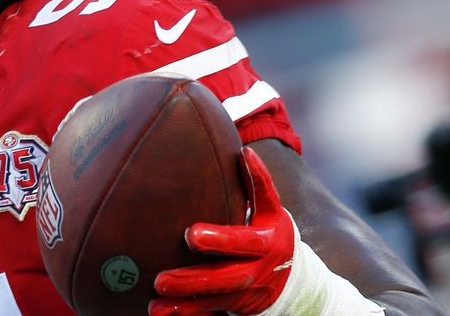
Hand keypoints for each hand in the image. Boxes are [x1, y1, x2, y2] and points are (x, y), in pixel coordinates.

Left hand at [149, 146, 294, 314]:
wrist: (291, 280)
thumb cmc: (269, 232)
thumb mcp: (270, 211)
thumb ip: (257, 184)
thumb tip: (244, 150)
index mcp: (269, 237)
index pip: (250, 231)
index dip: (229, 226)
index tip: (197, 225)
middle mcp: (260, 266)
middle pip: (232, 272)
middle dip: (204, 266)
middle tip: (184, 242)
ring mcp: (248, 291)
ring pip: (218, 296)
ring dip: (188, 294)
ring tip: (159, 287)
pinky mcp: (235, 307)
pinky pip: (209, 312)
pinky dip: (187, 312)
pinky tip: (159, 312)